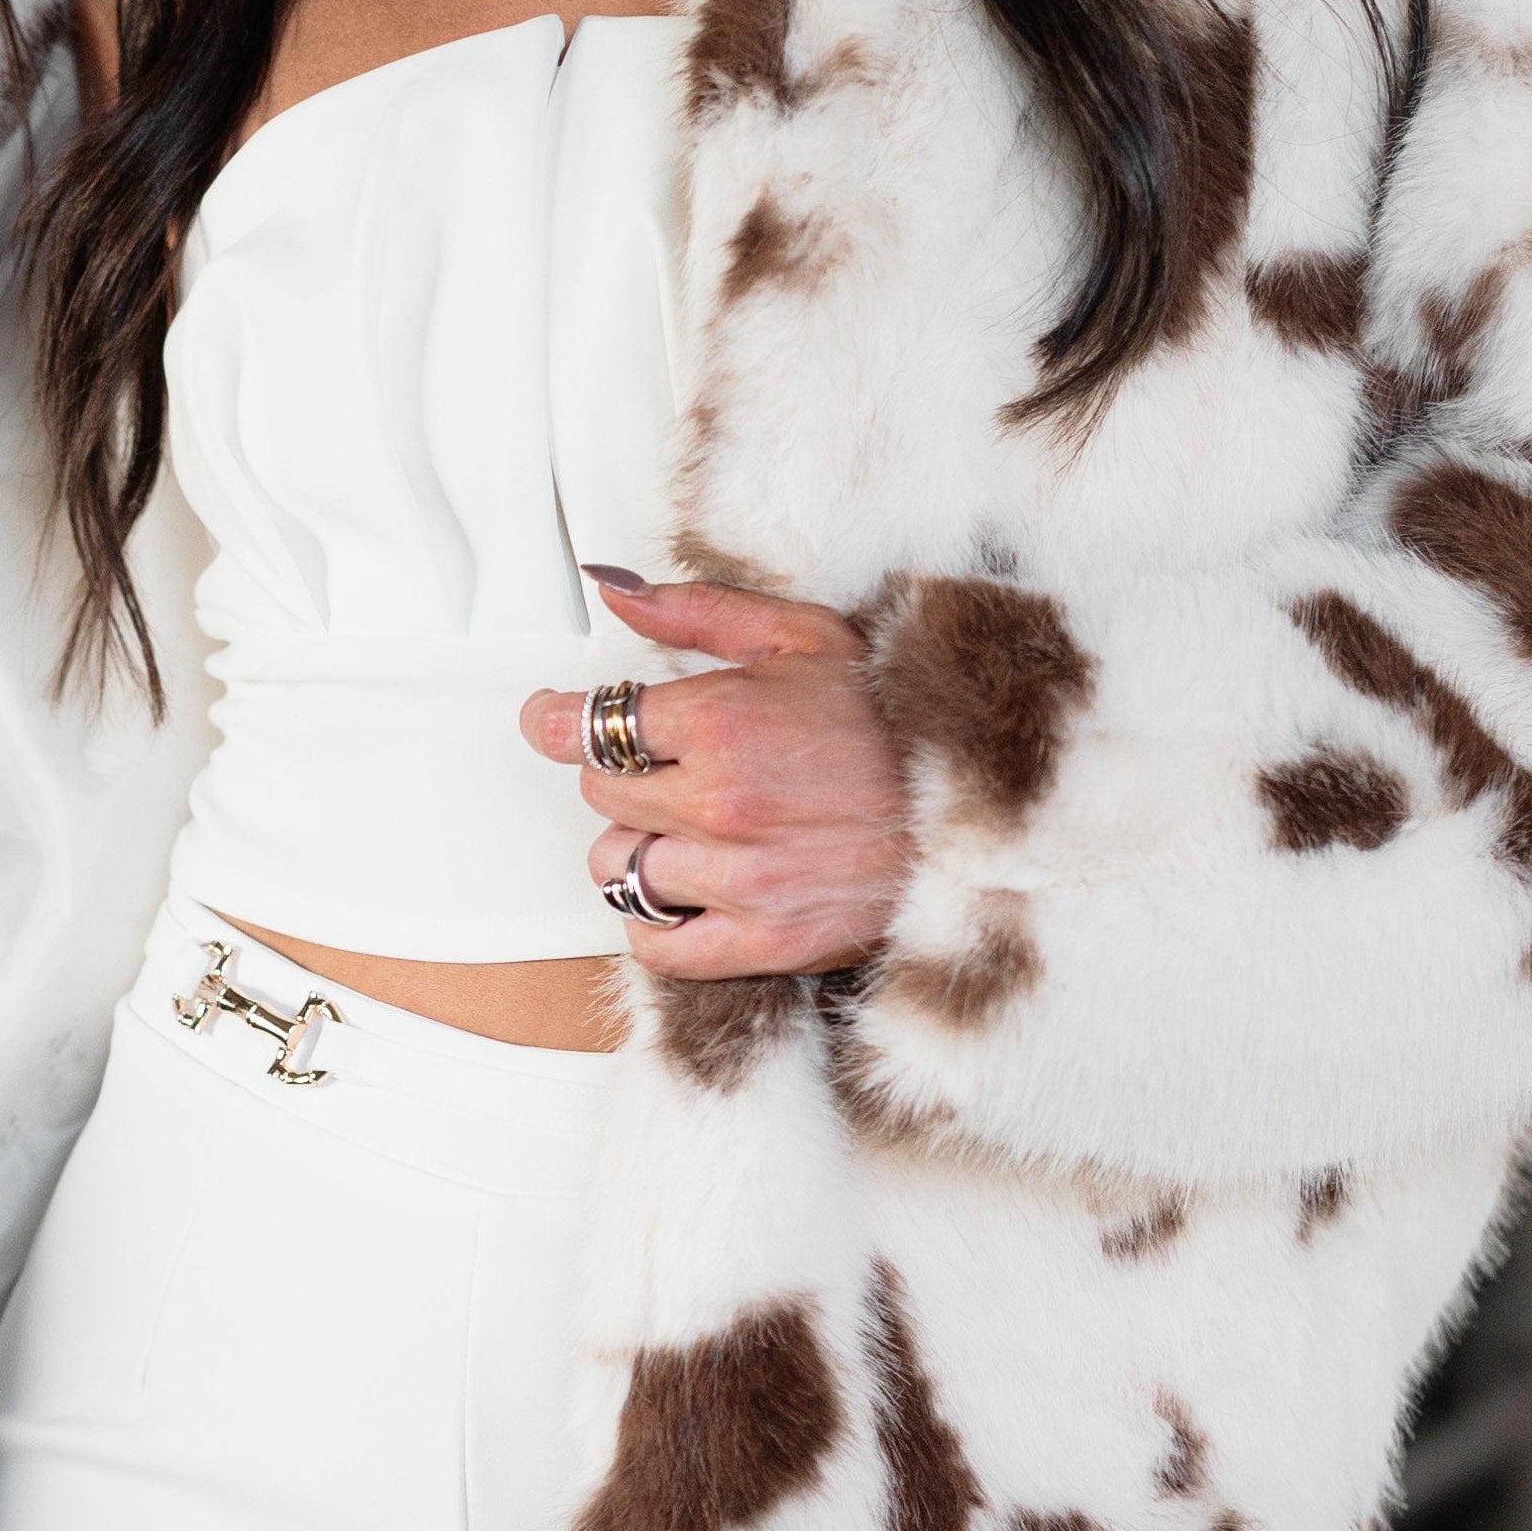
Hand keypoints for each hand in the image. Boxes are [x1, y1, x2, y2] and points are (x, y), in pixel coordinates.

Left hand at [519, 573, 911, 981]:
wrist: (982, 810)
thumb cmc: (895, 719)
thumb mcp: (806, 636)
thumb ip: (698, 611)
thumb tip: (610, 587)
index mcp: (726, 720)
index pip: (585, 725)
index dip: (553, 720)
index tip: (549, 718)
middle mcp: (722, 803)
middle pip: (599, 792)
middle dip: (622, 772)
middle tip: (669, 764)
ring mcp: (741, 879)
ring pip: (617, 865)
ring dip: (639, 843)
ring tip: (690, 826)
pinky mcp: (764, 942)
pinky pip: (654, 942)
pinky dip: (654, 919)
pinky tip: (688, 887)